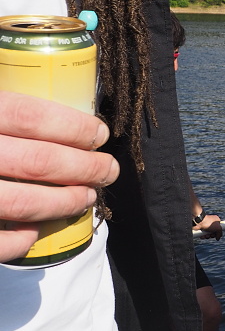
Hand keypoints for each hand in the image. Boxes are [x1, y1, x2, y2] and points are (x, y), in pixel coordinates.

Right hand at [0, 91, 118, 261]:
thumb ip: (9, 107)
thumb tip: (53, 90)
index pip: (31, 117)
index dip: (74, 127)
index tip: (100, 135)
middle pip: (39, 161)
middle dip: (86, 167)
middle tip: (109, 170)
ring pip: (23, 204)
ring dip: (64, 202)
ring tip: (86, 197)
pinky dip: (20, 241)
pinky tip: (34, 234)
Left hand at [194, 213, 222, 239]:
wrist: (198, 222)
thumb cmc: (209, 223)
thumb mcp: (218, 228)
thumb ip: (220, 234)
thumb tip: (218, 239)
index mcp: (216, 220)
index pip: (219, 228)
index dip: (218, 232)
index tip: (216, 235)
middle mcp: (211, 222)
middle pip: (213, 232)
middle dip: (212, 235)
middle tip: (211, 235)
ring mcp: (206, 225)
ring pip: (208, 234)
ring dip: (207, 236)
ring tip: (206, 235)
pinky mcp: (201, 228)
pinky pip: (203, 234)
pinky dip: (203, 236)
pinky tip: (202, 236)